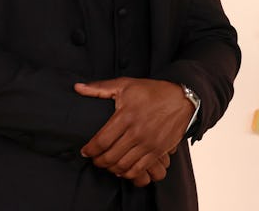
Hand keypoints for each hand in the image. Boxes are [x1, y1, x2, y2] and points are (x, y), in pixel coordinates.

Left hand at [74, 78, 192, 183]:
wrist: (181, 99)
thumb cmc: (151, 91)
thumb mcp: (125, 84)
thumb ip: (99, 88)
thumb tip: (78, 87)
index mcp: (126, 115)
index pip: (102, 140)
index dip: (90, 149)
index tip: (85, 151)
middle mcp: (137, 132)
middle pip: (111, 156)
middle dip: (98, 161)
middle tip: (93, 159)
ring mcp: (148, 143)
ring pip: (124, 165)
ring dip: (111, 168)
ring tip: (106, 164)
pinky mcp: (158, 151)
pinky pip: (139, 169)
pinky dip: (128, 173)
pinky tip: (122, 169)